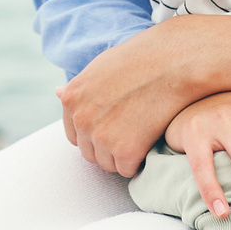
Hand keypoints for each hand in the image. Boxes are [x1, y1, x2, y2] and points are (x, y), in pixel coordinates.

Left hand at [57, 14, 230, 177]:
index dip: (97, 133)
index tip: (116, 125)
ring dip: (124, 156)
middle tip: (134, 131)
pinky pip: (128, 170)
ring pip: (108, 164)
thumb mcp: (101, 66)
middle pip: (90, 152)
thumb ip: (80, 87)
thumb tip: (57, 92)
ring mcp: (101, 136)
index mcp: (71, 98)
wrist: (174, 62)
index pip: (75, 135)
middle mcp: (81, 119)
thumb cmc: (142, 60)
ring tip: (143, 134)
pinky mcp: (125, 150)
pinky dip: (140, 162)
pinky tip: (151, 141)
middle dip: (109, 147)